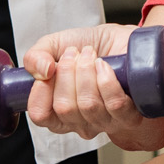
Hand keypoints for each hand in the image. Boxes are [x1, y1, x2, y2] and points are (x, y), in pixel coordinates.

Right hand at [23, 24, 142, 141]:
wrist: (124, 40)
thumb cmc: (92, 47)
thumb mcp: (56, 45)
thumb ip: (35, 56)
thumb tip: (41, 71)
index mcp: (58, 112)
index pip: (40, 115)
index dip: (41, 90)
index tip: (49, 67)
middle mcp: (80, 122)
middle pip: (64, 108)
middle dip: (67, 72)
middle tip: (74, 53)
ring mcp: (104, 122)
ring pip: (89, 105)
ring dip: (87, 71)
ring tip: (91, 54)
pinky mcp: (128, 116)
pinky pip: (115, 104)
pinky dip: (107, 80)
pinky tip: (105, 65)